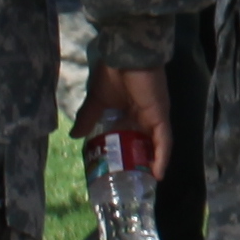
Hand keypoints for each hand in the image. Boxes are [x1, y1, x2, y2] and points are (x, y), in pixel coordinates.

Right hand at [74, 66, 169, 180]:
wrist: (124, 54)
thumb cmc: (112, 73)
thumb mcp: (96, 100)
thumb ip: (88, 117)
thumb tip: (74, 136)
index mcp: (131, 112)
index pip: (132, 137)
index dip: (128, 154)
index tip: (118, 171)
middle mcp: (145, 116)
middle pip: (146, 144)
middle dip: (141, 163)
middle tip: (131, 183)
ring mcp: (155, 116)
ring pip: (157, 146)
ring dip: (153, 164)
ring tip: (145, 184)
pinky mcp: (160, 115)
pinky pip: (165, 140)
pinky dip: (163, 157)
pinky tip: (158, 174)